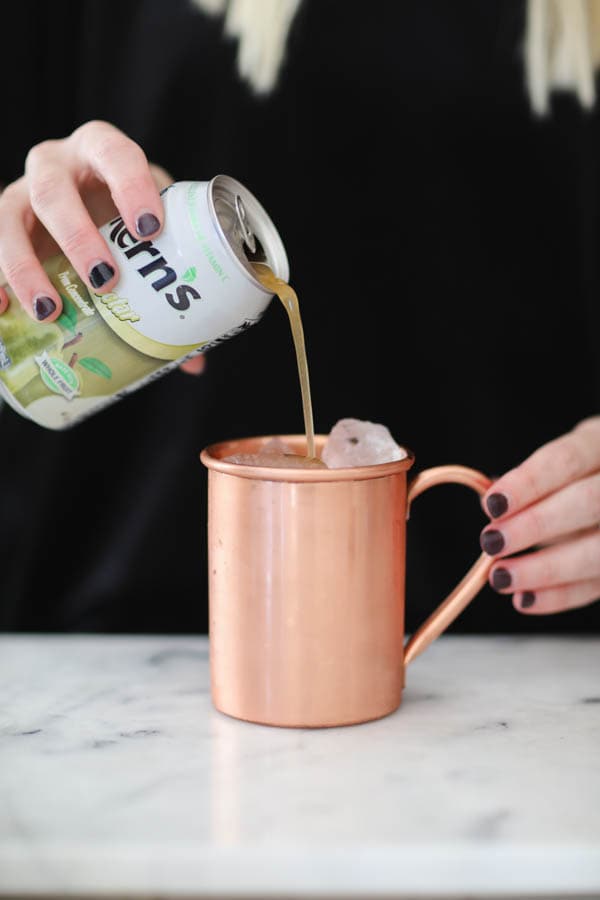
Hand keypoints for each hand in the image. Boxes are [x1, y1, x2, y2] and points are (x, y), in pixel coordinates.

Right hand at [0, 119, 203, 374]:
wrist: (90, 205)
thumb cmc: (126, 218)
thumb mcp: (151, 230)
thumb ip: (172, 280)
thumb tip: (194, 362)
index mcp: (101, 150)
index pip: (114, 154)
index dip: (131, 186)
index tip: (149, 229)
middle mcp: (54, 164)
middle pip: (52, 188)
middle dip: (77, 236)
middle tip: (105, 280)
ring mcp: (21, 193)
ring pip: (7, 215)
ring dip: (26, 266)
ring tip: (51, 311)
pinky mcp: (4, 225)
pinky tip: (2, 309)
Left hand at [480, 416, 599, 614]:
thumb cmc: (581, 474)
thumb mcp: (559, 462)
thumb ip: (529, 483)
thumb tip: (488, 501)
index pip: (568, 460)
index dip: (528, 483)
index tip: (492, 504)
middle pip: (589, 502)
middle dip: (536, 525)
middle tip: (491, 541)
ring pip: (599, 551)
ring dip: (545, 569)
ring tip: (501, 577)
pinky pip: (598, 586)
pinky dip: (559, 596)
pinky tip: (524, 598)